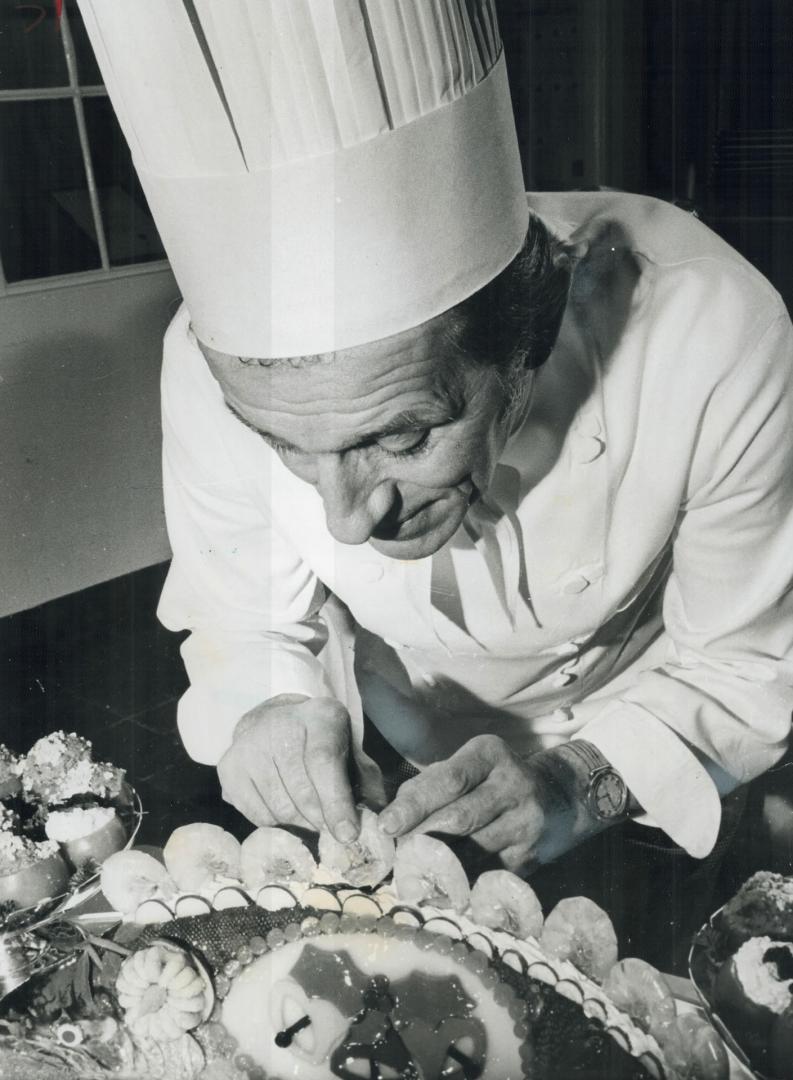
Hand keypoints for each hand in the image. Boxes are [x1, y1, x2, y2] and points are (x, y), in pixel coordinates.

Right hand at [217, 694, 358, 842]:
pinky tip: (288, 817)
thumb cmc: (322, 743)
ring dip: (300, 827)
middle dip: (320, 822)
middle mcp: (278, 725)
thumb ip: (367, 785)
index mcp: (318, 716)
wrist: (276, 721)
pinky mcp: (229, 766)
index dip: (335, 802)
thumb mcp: (351, 753)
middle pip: (300, 791)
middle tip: (331, 834)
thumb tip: (379, 824)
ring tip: (311, 824)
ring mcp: (248, 745)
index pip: (323, 762)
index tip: (347, 835)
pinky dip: (276, 826)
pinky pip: (255, 814)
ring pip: (278, 808)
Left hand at [376, 735, 607, 874]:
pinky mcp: (531, 857)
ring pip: (473, 850)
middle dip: (420, 838)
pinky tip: (439, 886)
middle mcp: (512, 784)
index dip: (414, 805)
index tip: (386, 825)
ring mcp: (526, 822)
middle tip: (393, 854)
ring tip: (409, 871)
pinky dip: (460, 881)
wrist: (558, 796)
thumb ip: (428, 785)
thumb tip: (390, 820)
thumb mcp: (466, 766)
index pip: (448, 780)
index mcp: (490, 754)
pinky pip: (488, 873)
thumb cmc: (491, 780)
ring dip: (436, 864)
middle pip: (459, 817)